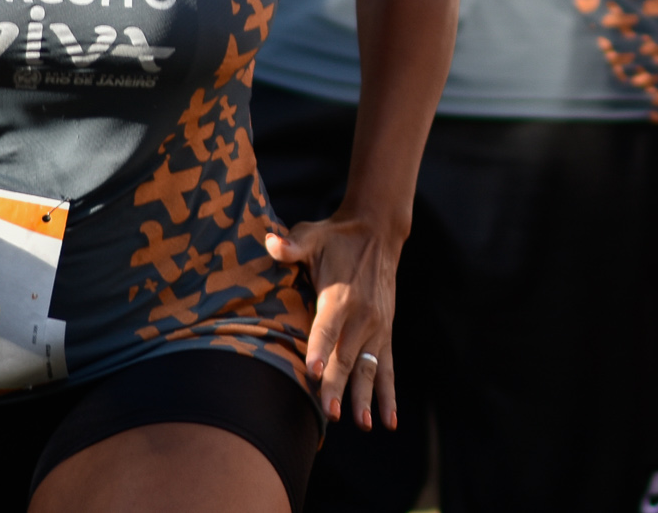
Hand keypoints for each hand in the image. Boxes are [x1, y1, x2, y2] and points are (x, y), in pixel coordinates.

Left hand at [266, 214, 401, 429]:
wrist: (379, 231)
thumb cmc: (337, 237)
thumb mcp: (313, 235)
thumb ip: (292, 244)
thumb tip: (270, 241)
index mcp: (340, 295)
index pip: (327, 327)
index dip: (319, 348)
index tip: (314, 373)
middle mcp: (362, 315)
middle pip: (346, 356)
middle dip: (338, 385)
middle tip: (329, 412)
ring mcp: (376, 327)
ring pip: (368, 368)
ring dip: (364, 397)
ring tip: (361, 424)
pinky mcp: (384, 333)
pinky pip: (386, 368)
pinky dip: (387, 395)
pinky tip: (387, 422)